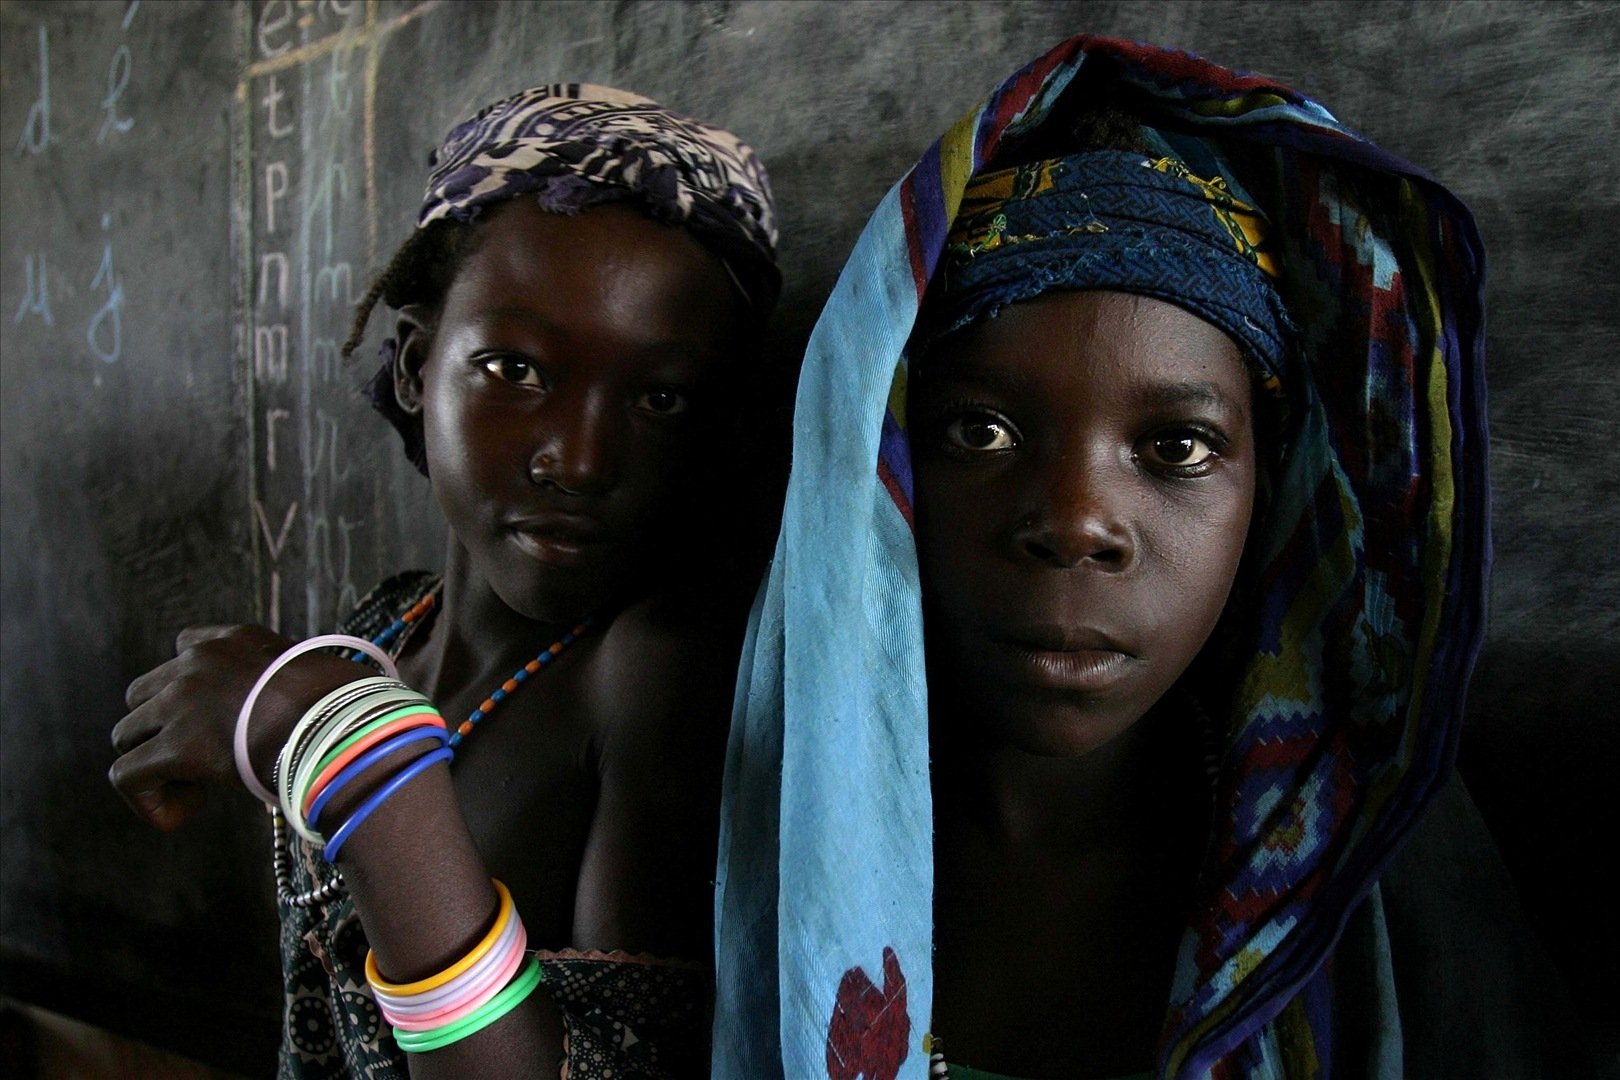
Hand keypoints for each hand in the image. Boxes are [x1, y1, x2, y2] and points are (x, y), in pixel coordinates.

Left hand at [109, 625, 368, 830]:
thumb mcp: (324, 678)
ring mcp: (182, 702)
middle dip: (164, 727)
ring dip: (155, 763)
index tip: (222, 719)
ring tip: (201, 788)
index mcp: (239, 640)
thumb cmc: (355, 711)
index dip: (190, 689)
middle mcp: (201, 662)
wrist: (349, 729)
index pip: (184, 645)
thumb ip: (301, 683)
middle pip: (142, 694)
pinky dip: (150, 801)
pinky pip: (126, 777)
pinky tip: (189, 811)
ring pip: (127, 734)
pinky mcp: (177, 747)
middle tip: (210, 759)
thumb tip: (334, 709)